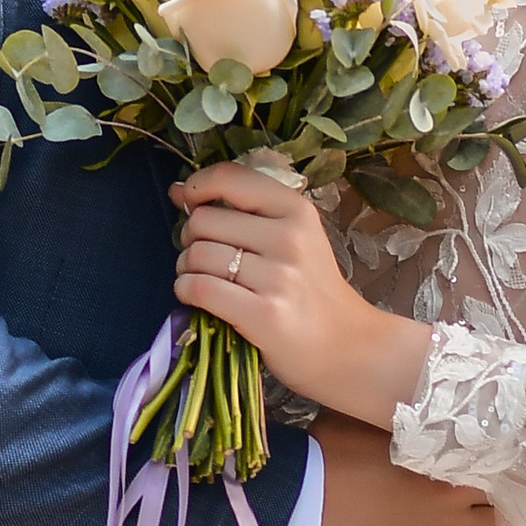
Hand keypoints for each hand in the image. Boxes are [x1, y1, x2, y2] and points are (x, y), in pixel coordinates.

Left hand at [173, 163, 433, 427]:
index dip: (197, 187)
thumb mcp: (294, 238)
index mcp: (296, 211)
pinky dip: (186, 291)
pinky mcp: (263, 314)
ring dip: (186, 269)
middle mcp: (288, 238)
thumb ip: (242, 212)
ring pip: (197, 256)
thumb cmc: (312, 292)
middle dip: (190, 239)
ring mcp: (278, 277)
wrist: (347, 347)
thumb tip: (178, 191)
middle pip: (203, 221)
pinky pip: (199, 288)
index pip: (230, 177)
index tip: (189, 203)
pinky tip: (197, 297)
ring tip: (204, 280)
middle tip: (205, 258)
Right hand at [307, 416, 503, 525]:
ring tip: (478, 519)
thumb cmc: (325, 456)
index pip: (493, 450)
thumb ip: (388, 407)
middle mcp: (456, 488)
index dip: (489, 453)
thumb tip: (396, 386)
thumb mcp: (359, 415)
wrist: (302, 508)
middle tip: (476, 487)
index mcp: (441, 450)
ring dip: (494, 520)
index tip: (481, 455)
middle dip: (493, 486)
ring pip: (500, 525)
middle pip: (500, 488)